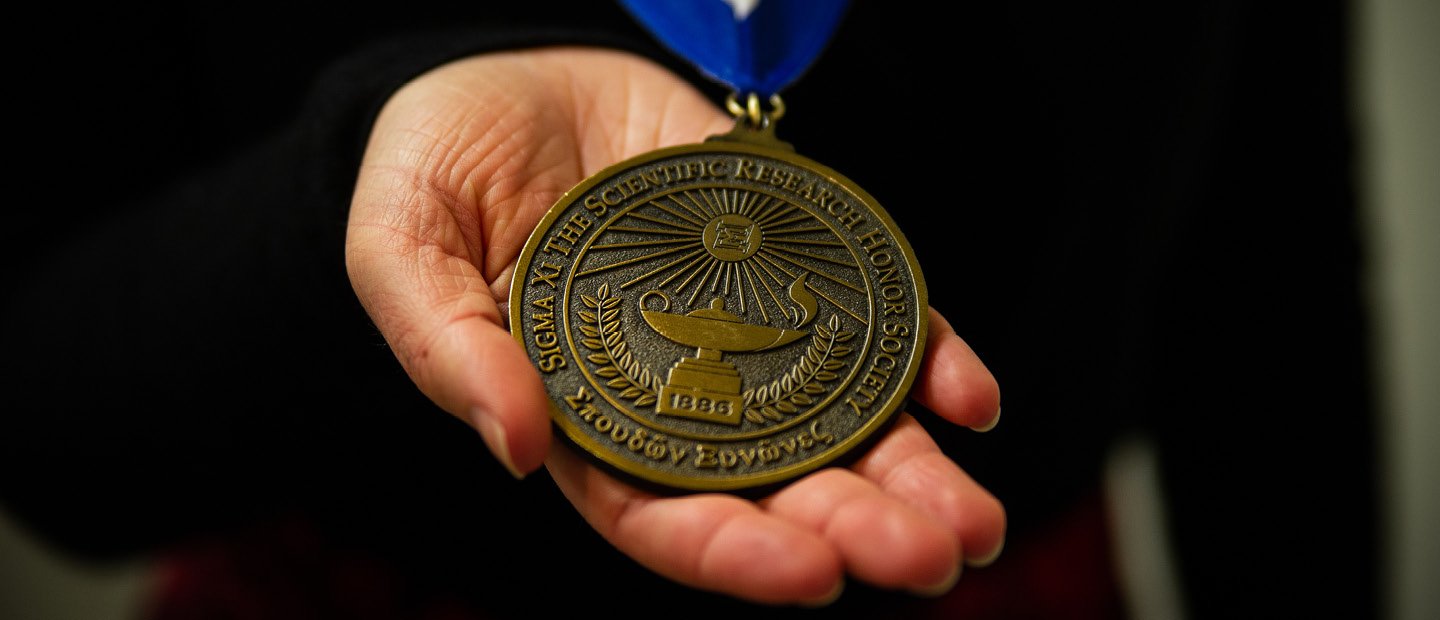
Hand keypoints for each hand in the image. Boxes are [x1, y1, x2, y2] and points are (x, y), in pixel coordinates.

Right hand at [346, 47, 1004, 605]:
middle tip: (937, 557)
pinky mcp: (788, 256)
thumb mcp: (402, 246)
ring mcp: (742, 325)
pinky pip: (869, 318)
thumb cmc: (438, 168)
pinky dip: (925, 361)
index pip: (662, 513)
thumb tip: (510, 447)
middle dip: (857, 530)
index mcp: (583, 417)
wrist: (510, 71)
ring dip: (915, 474)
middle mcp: (677, 391)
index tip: (811, 575)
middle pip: (775, 484)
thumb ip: (443, 346)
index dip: (733, 551)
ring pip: (839, 421)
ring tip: (977, 522)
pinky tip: (970, 398)